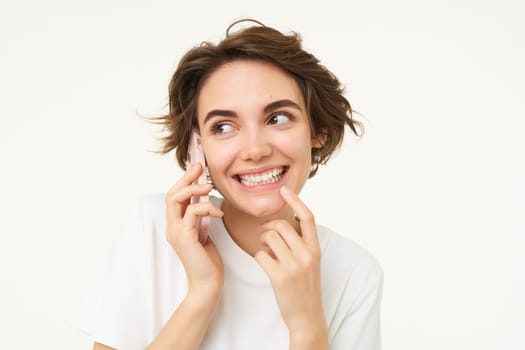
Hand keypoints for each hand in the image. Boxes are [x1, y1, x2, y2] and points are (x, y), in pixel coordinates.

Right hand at [165, 163, 224, 296]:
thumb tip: (204, 200)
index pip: (175, 197)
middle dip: (185, 178)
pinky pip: (191, 212)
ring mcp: (176, 232)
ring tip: (209, 186)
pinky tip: (218, 212)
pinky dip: (205, 207)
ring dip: (193, 188)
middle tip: (199, 167)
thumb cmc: (208, 261)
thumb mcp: (204, 233)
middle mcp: (172, 227)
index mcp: (176, 225)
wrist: (208, 284)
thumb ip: (200, 218)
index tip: (197, 168)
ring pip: (175, 199)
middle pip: (171, 194)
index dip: (184, 181)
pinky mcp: (184, 237)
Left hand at [254, 186, 326, 345]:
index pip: (308, 217)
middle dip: (268, 227)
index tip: (284, 190)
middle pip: (281, 225)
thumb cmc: (306, 287)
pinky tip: (265, 264)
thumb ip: (301, 243)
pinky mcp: (279, 276)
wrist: (307, 316)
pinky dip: (259, 257)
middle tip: (265, 237)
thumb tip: (282, 225)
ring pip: (269, 237)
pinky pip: (260, 254)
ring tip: (267, 252)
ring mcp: (294, 265)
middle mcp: (306, 254)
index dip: (296, 200)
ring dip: (262, 242)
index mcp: (315, 248)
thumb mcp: (310, 262)